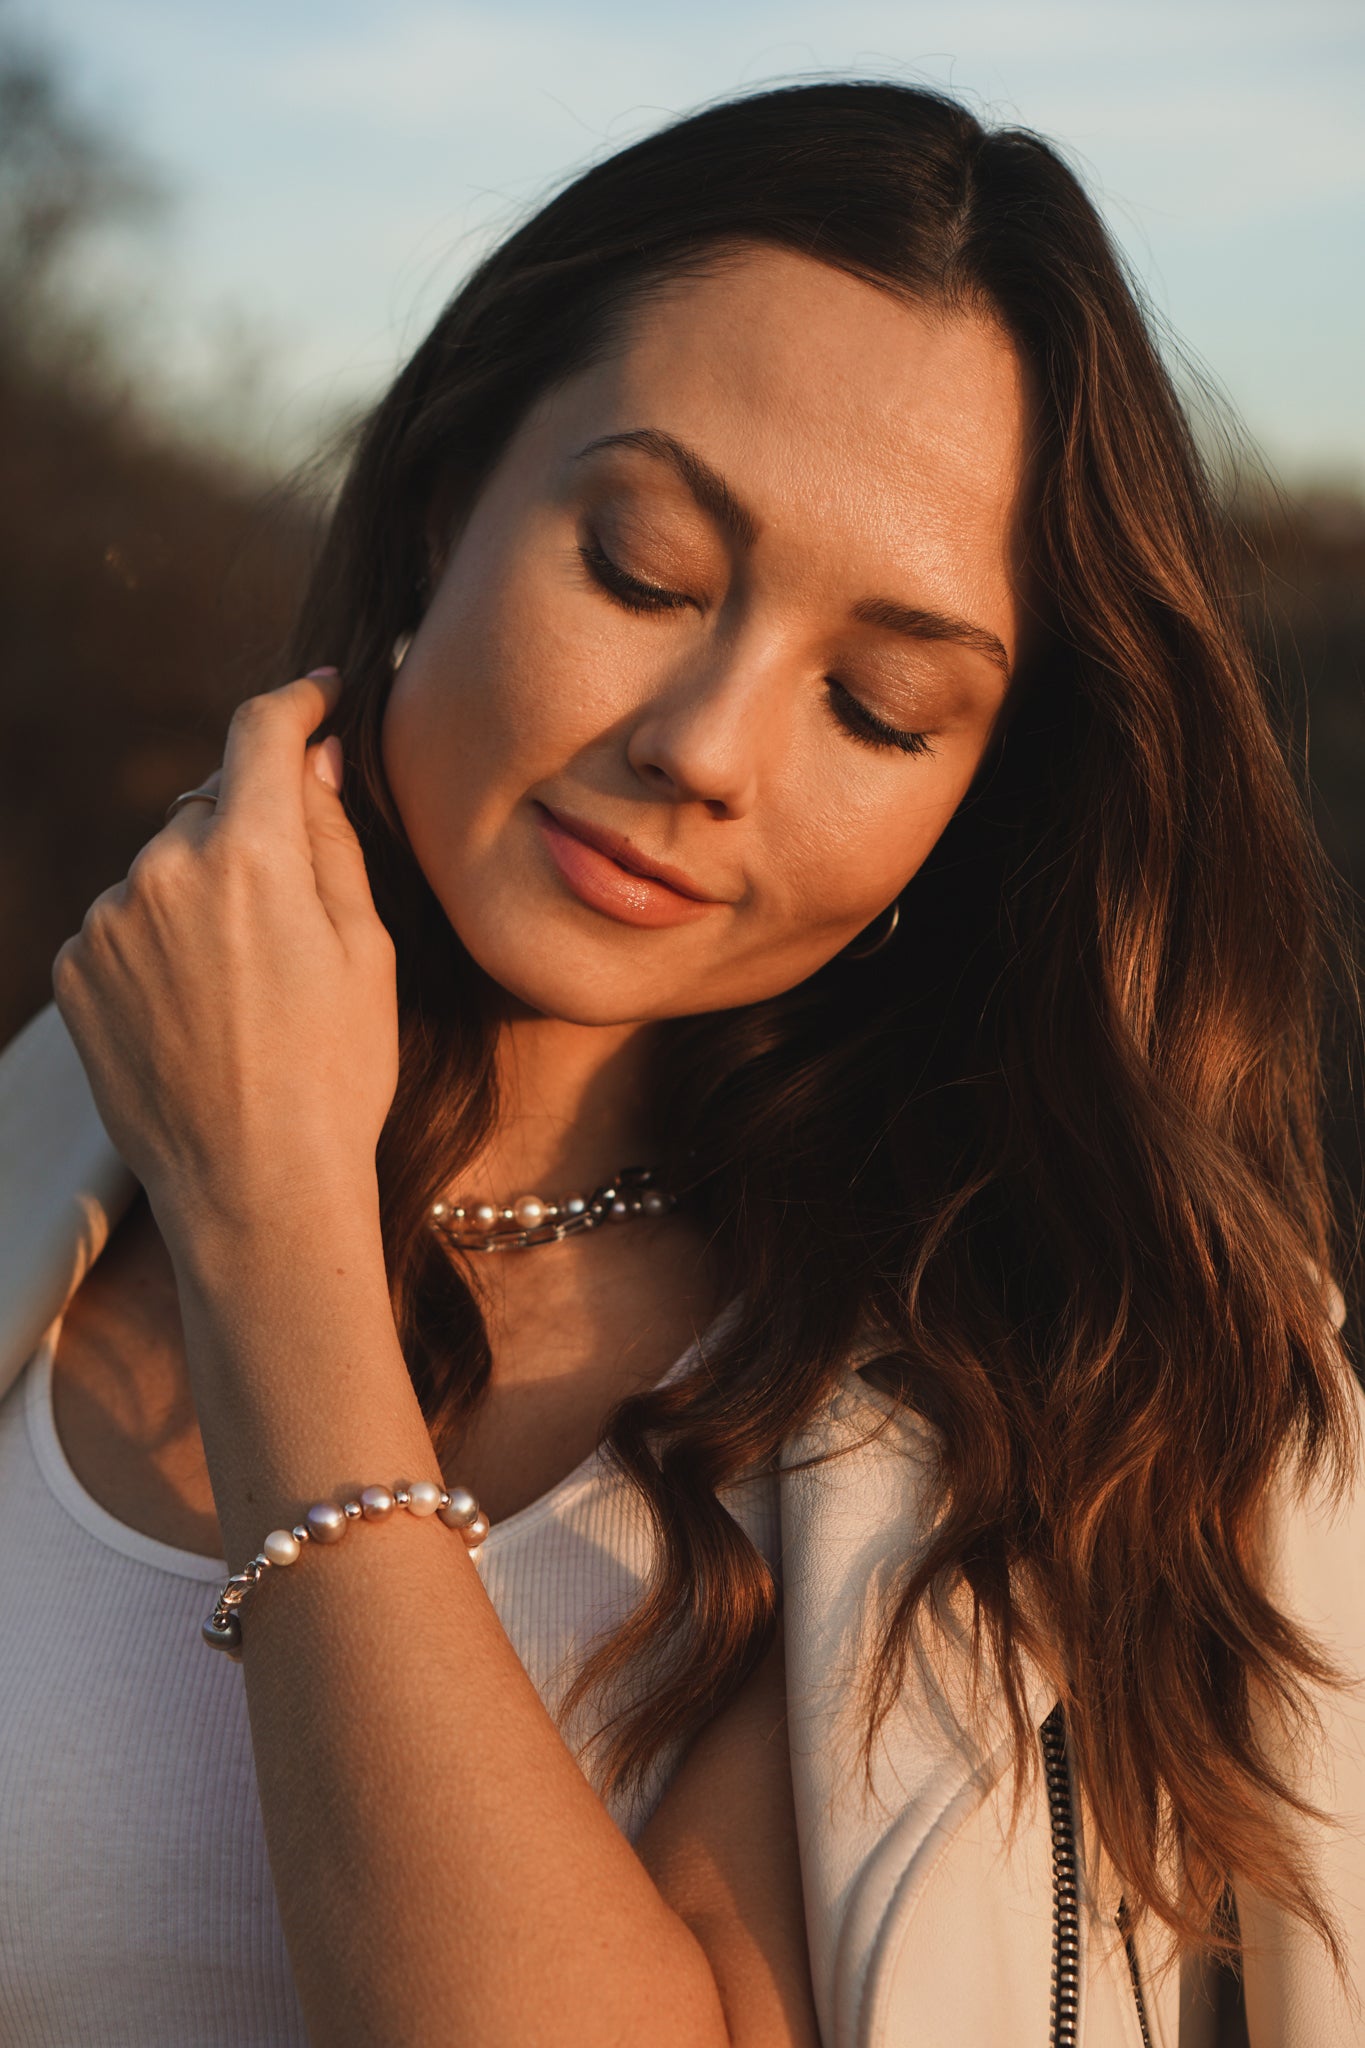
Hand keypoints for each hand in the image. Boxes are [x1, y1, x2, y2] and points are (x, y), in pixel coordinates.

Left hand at [51, 672, 398, 1251]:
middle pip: (213, 811)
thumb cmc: (335, 1074)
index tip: (321, 696)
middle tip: (298, 925)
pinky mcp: (73, 970)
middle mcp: (162, 870)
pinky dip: (160, 944)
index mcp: (249, 855)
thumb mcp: (368, 949)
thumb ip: (332, 838)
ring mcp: (107, 922)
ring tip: (246, 992)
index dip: (297, 702)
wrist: (254, 1187)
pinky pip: (125, 924)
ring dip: (202, 898)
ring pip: (165, 870)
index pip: (262, 732)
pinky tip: (199, 1012)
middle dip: (254, 839)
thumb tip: (316, 757)